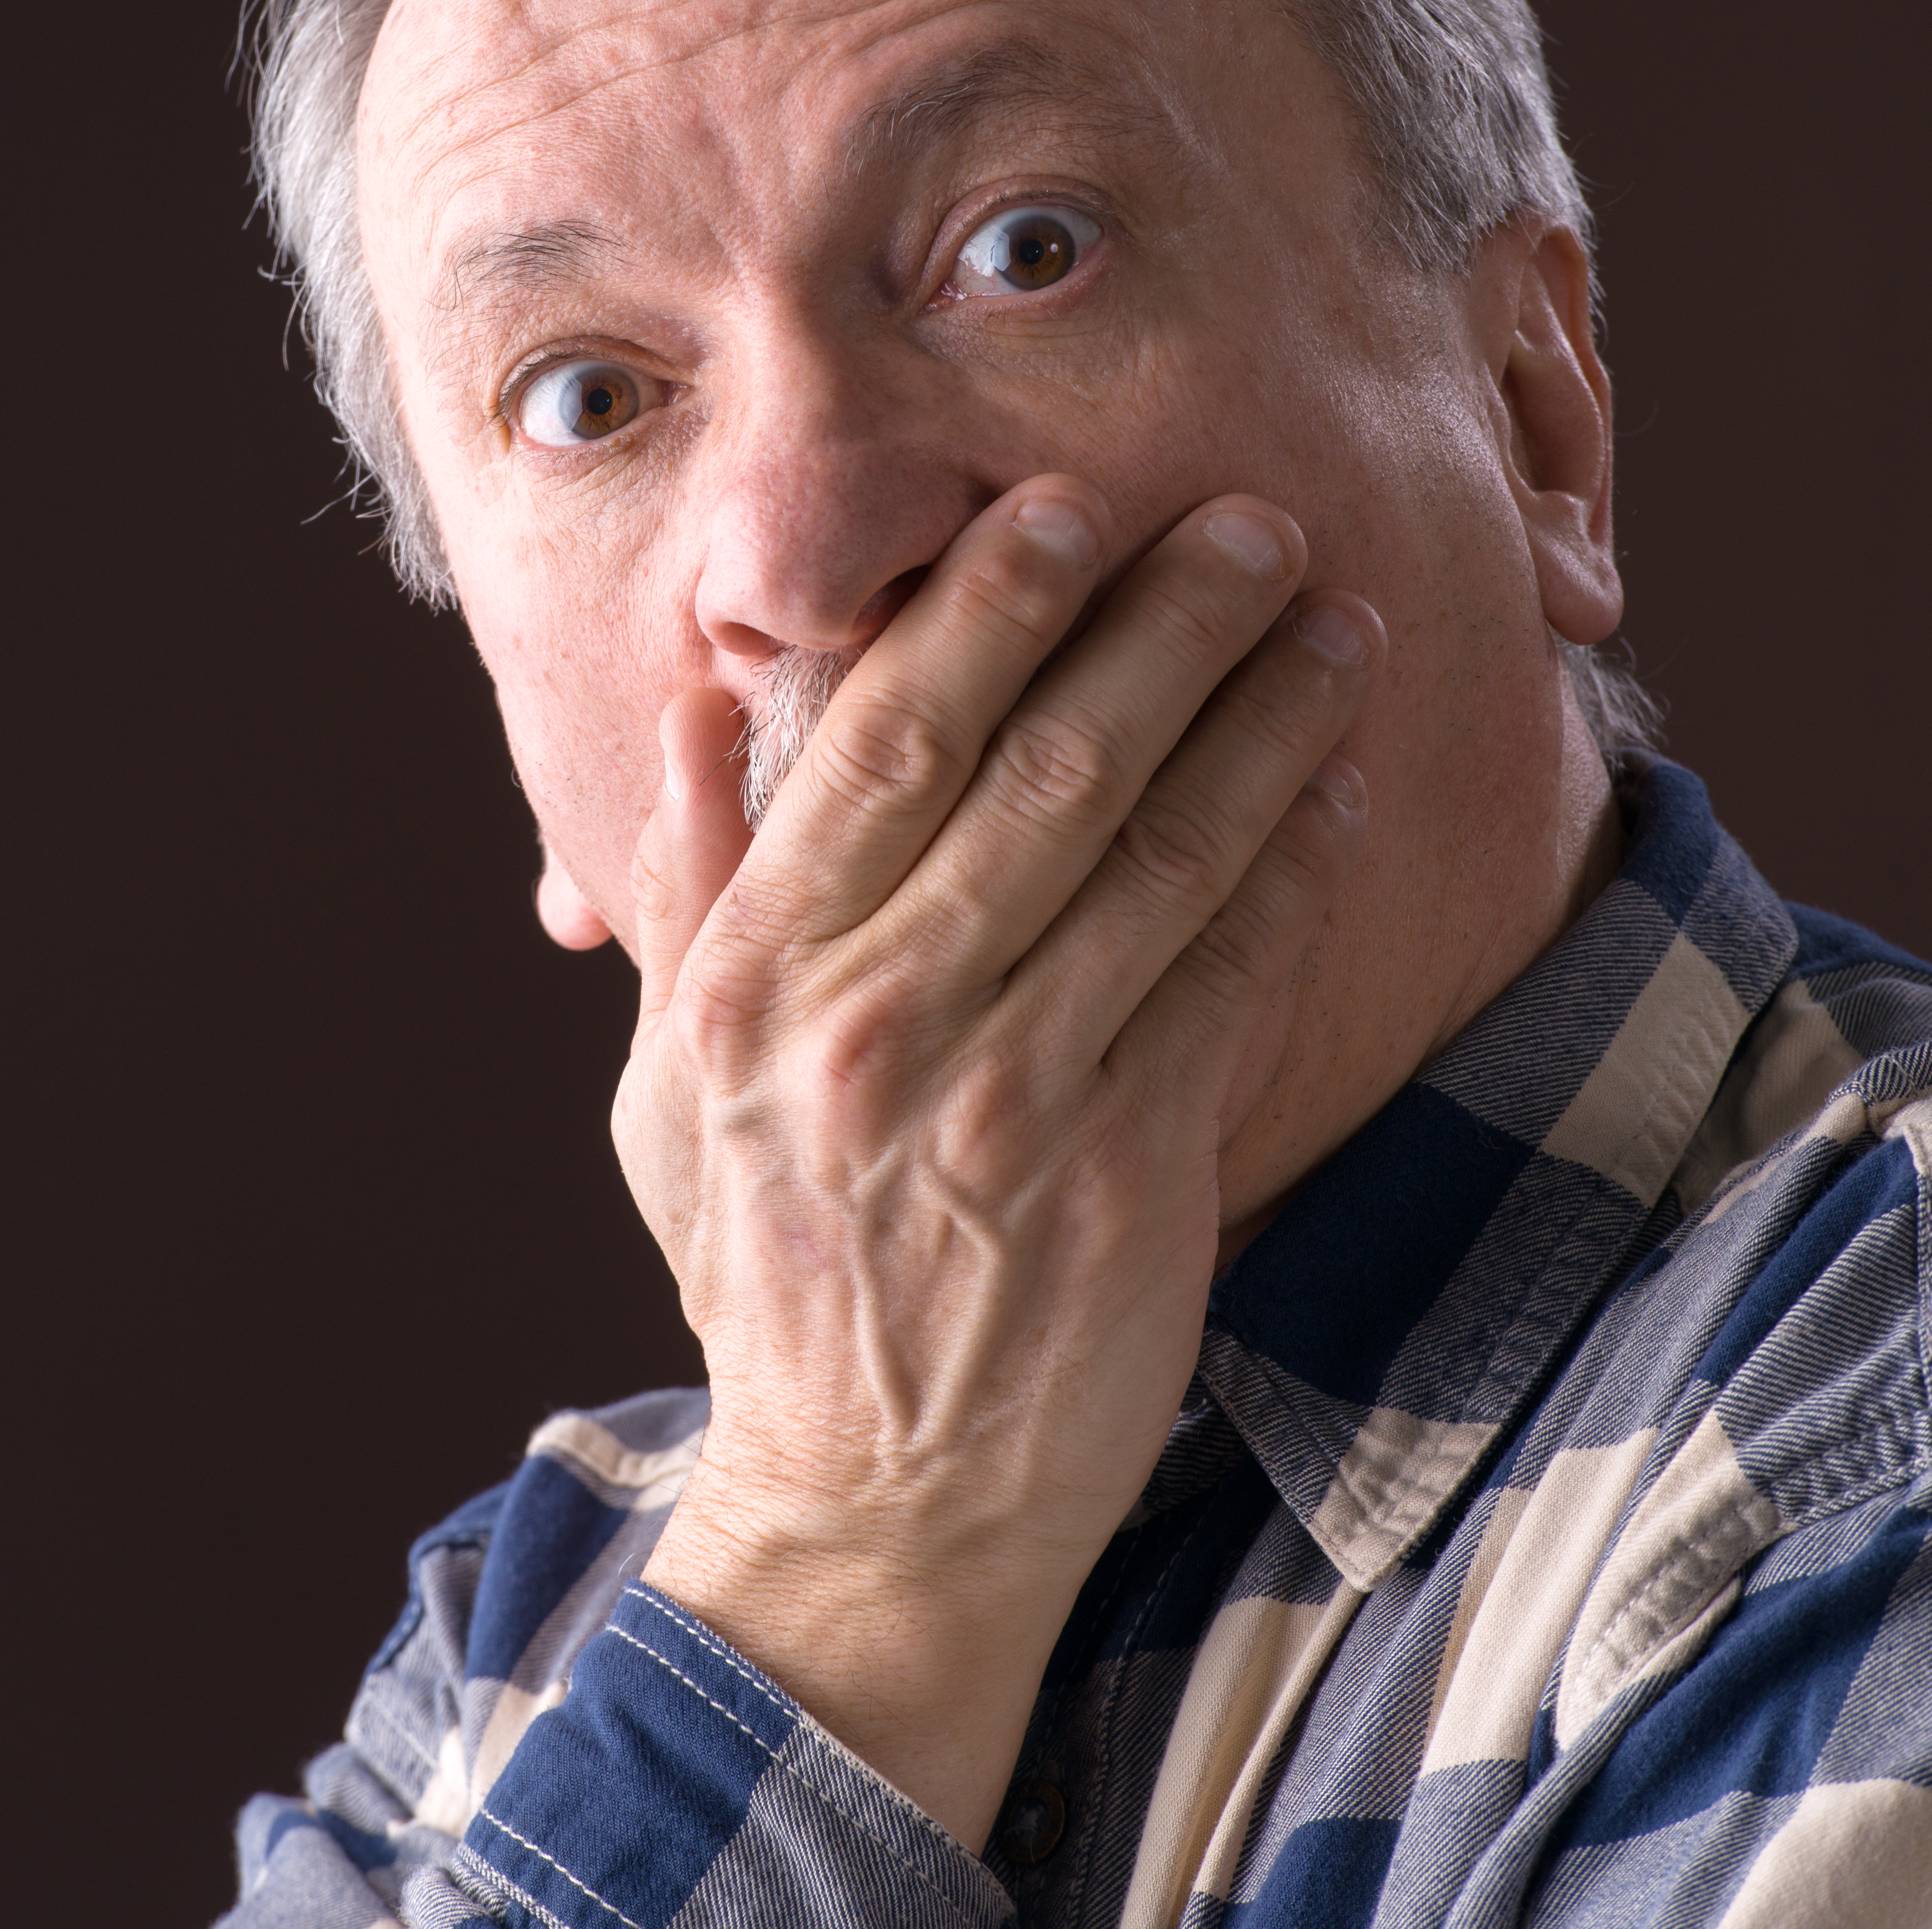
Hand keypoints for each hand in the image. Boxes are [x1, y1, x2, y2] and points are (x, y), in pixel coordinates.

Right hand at [617, 476, 1380, 1847]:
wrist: (869, 1502)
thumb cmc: (768, 1264)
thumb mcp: (669, 1084)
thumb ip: (690, 889)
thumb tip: (703, 707)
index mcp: (758, 978)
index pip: (883, 744)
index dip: (983, 611)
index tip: (1063, 507)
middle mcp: (879, 1019)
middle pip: (1044, 770)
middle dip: (1159, 625)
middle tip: (1246, 519)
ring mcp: (1009, 1098)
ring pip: (1159, 857)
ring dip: (1260, 726)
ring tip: (1334, 624)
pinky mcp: (1127, 1176)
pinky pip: (1227, 985)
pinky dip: (1289, 878)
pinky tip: (1339, 796)